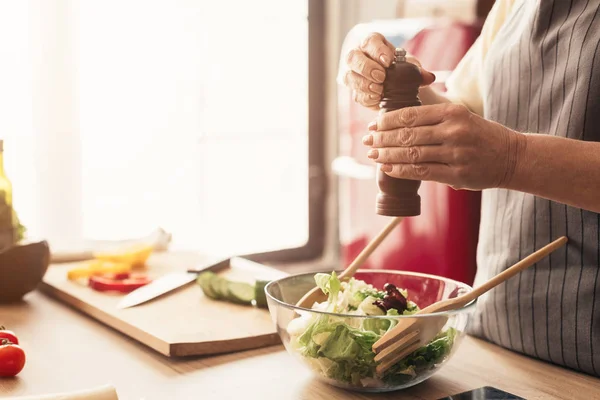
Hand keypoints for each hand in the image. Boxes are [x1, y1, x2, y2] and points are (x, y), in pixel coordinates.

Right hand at [342, 32, 435, 110]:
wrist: (401, 90)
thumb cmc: (404, 72)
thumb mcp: (412, 69)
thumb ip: (418, 71)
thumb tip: (428, 77)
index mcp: (373, 45)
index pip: (369, 41)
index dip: (377, 50)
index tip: (388, 61)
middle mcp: (360, 58)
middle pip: (352, 57)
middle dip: (366, 67)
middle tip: (381, 77)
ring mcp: (355, 75)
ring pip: (349, 77)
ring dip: (364, 84)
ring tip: (380, 90)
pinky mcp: (356, 92)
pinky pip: (356, 94)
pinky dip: (366, 97)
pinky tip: (377, 98)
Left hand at [362, 104, 526, 189]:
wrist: (512, 157)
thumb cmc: (480, 136)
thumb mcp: (461, 117)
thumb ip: (433, 119)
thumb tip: (397, 124)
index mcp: (452, 112)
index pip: (410, 115)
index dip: (387, 121)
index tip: (372, 125)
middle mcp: (453, 131)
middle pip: (408, 135)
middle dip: (382, 138)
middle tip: (367, 141)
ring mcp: (455, 153)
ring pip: (412, 154)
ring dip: (388, 155)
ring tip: (373, 155)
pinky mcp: (457, 175)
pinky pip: (422, 172)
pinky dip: (401, 170)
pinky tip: (388, 168)